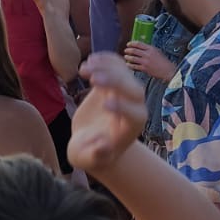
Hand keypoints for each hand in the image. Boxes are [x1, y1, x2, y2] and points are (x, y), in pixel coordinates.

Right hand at [68, 53, 147, 172]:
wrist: (92, 141)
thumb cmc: (91, 154)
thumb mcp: (89, 159)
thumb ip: (96, 155)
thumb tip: (101, 146)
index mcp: (132, 127)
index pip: (134, 114)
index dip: (122, 109)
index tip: (104, 105)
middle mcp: (134, 106)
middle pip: (133, 90)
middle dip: (116, 82)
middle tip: (94, 79)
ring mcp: (125, 91)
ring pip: (123, 74)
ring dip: (106, 67)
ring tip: (85, 68)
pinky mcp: (114, 81)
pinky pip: (115, 65)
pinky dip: (105, 60)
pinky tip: (89, 60)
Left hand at [123, 41, 177, 78]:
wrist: (167, 70)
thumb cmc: (163, 61)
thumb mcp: (157, 51)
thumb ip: (149, 48)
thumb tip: (140, 46)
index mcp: (151, 49)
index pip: (138, 44)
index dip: (132, 43)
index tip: (128, 44)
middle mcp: (147, 54)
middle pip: (134, 50)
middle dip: (128, 50)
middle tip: (126, 50)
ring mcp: (145, 62)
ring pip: (132, 58)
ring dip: (127, 57)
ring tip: (126, 57)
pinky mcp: (144, 68)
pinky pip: (134, 66)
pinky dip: (130, 65)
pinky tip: (128, 64)